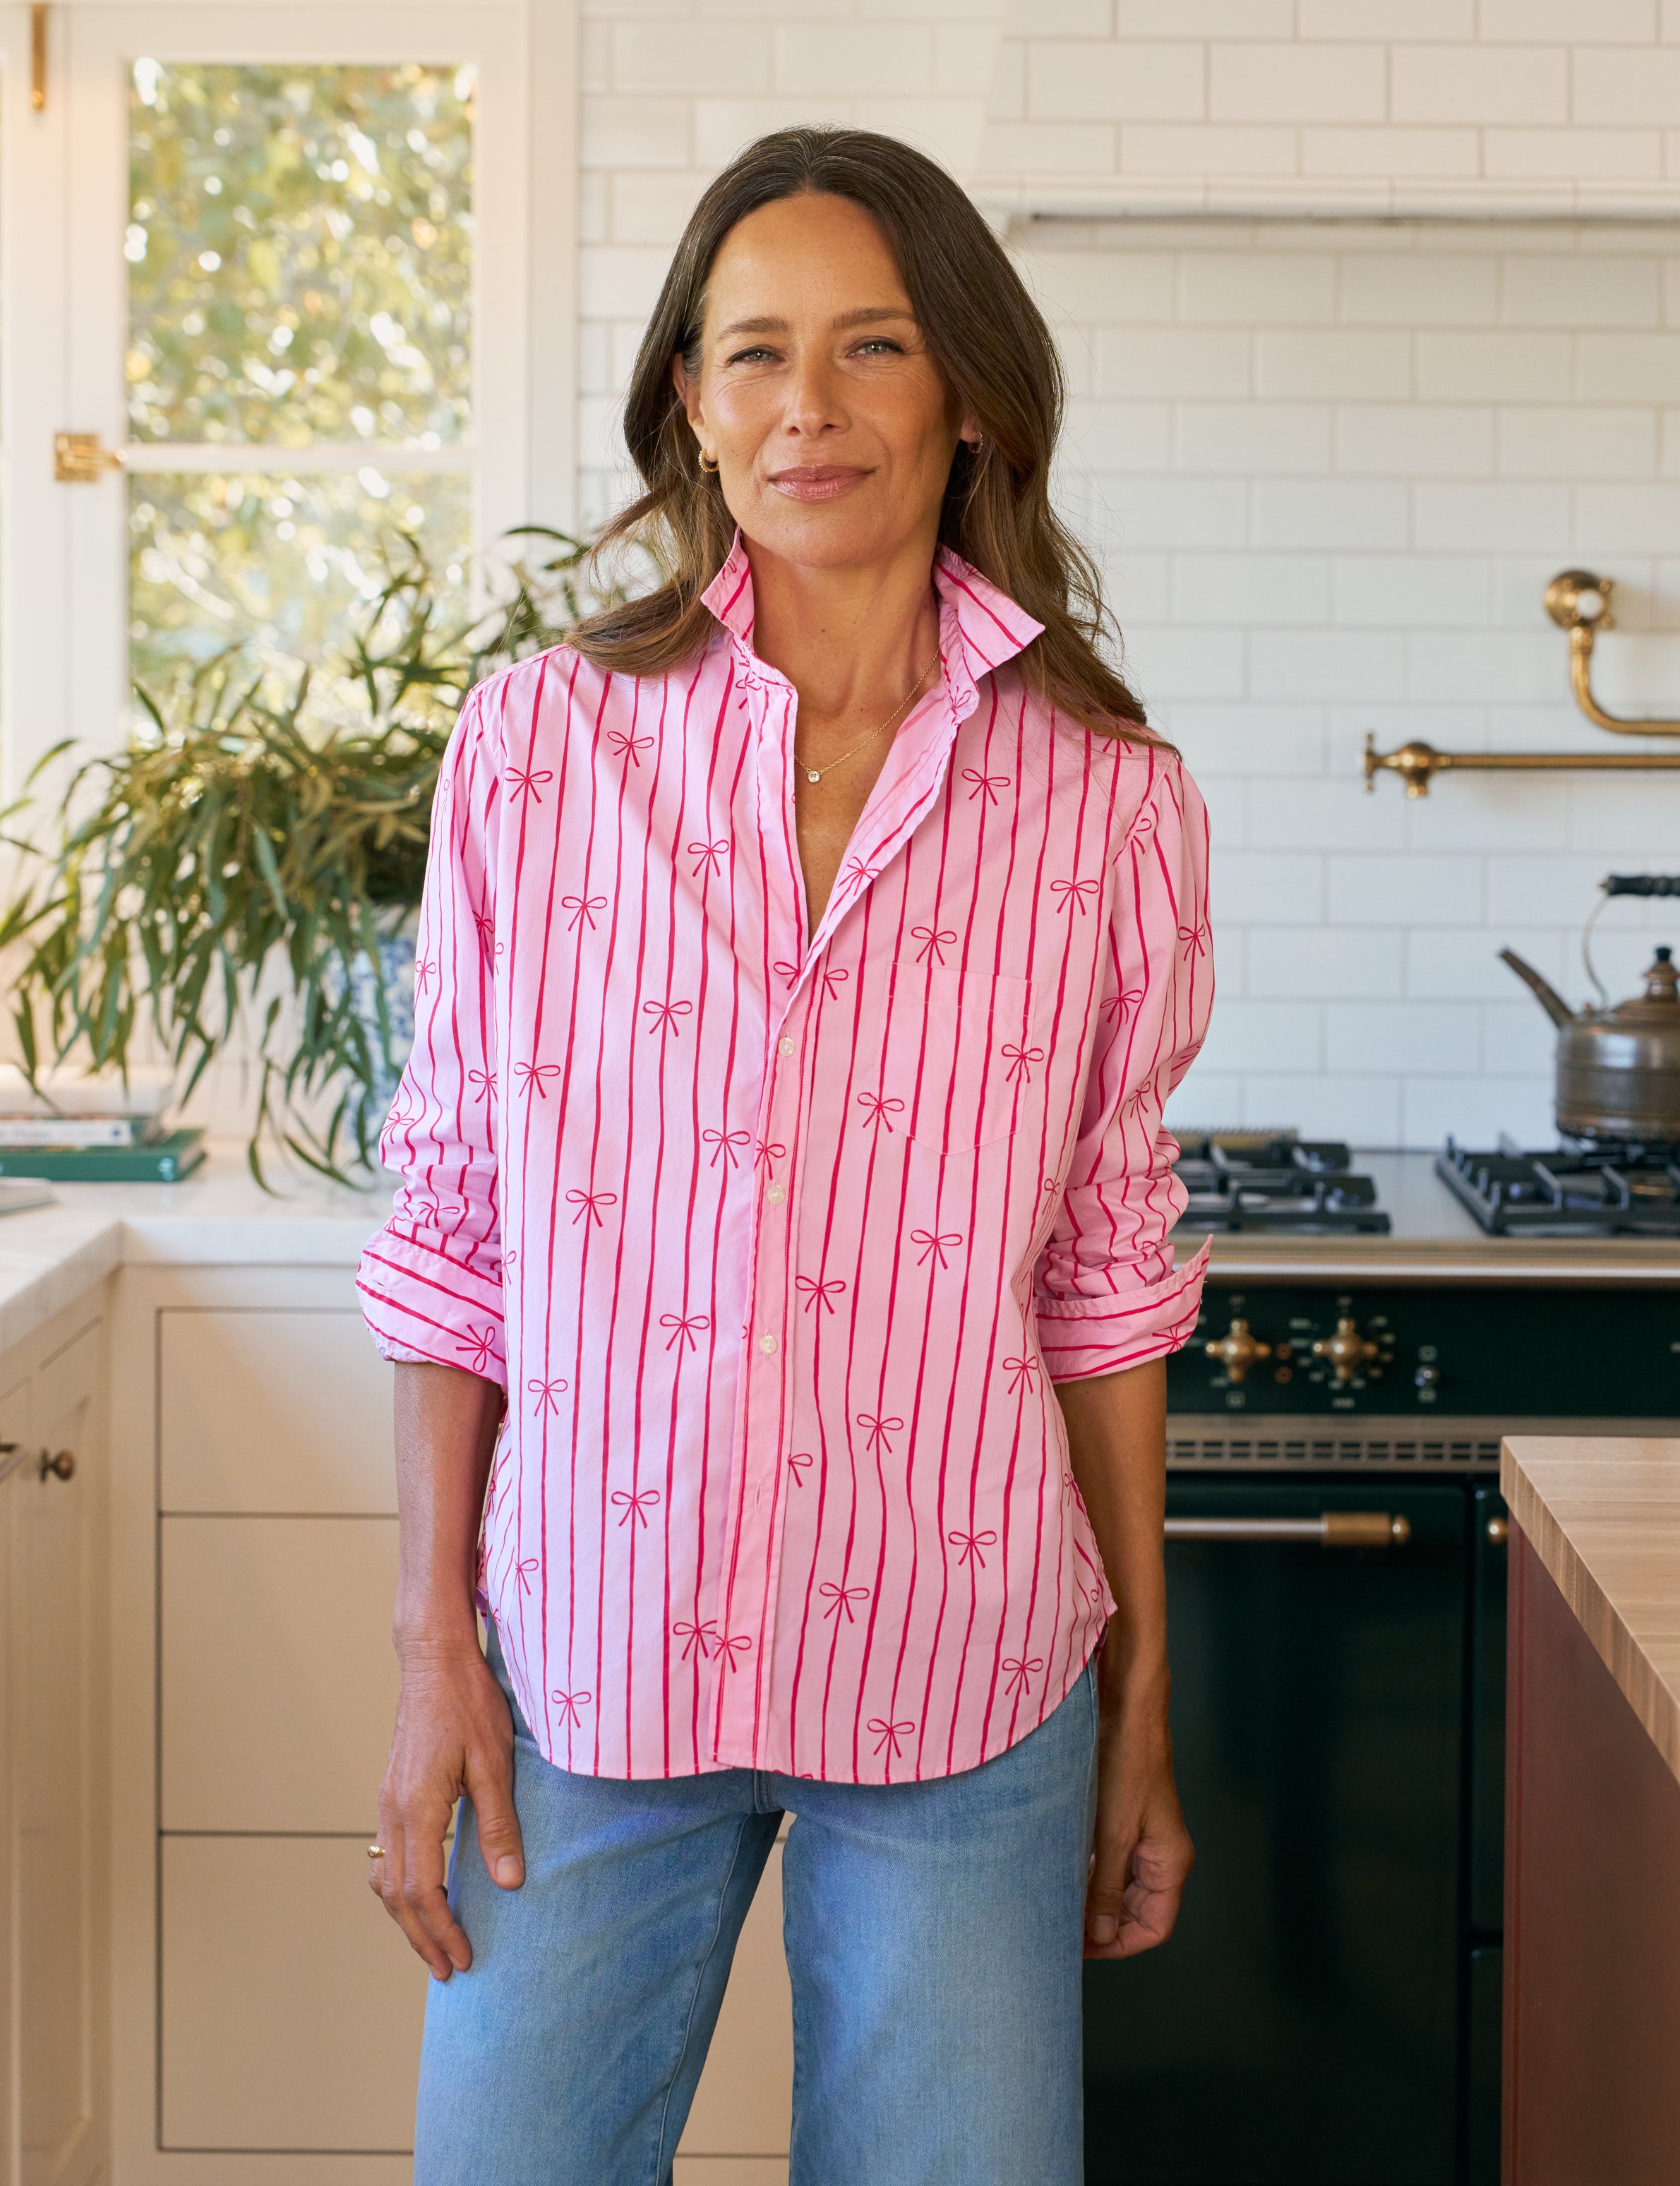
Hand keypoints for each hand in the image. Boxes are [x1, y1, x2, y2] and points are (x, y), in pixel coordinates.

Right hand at [371, 1640, 524, 1979]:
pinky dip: (400, 1887)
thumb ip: (499, 1824)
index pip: (421, 1891)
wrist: (434, 1660)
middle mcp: (393, 1811)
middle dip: (421, 1938)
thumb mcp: (495, 1763)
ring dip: (407, 1916)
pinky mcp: (392, 1792)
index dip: (441, 1930)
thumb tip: (509, 1882)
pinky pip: (387, 1855)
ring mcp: (387, 1802)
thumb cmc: (468, 1703)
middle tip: (447, 1970)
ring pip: (386, 1878)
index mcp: (417, 1809)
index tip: (462, 1959)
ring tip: (433, 1942)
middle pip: (397, 1895)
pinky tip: (421, 1893)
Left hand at [1084, 1672, 1193, 1959]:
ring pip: (1119, 1886)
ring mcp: (1143, 1836)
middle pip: (1136, 1911)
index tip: (1078, 1948)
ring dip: (1091, 1898)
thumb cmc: (1127, 1761)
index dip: (1118, 1945)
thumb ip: (1105, 1886)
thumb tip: (1097, 1935)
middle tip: (1058, 1929)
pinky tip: (1059, 1870)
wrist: (1126, 1705)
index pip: (1153, 1928)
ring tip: (1054, 1904)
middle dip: (1101, 1925)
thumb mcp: (1113, 1831)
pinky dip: (1088, 1872)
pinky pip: (1110, 1860)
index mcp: (1169, 1863)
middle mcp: (1160, 1854)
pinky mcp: (1125, 1817)